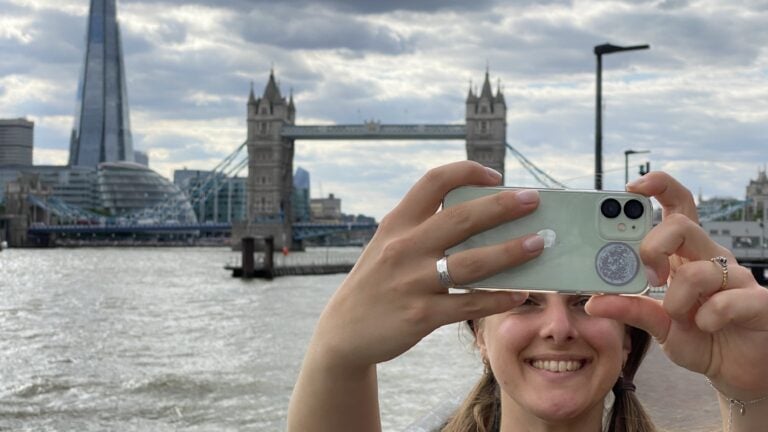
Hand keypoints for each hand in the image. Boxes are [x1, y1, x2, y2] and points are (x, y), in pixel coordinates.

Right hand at [310, 161, 544, 370]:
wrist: (344, 332)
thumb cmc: (377, 283)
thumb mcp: (388, 246)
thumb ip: (423, 229)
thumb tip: (483, 220)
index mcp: (397, 223)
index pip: (433, 182)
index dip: (468, 172)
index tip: (495, 177)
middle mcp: (404, 247)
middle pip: (461, 218)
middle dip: (502, 207)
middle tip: (533, 201)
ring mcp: (412, 282)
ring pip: (472, 263)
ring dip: (510, 252)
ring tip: (537, 245)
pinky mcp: (421, 315)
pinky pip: (468, 305)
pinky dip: (497, 299)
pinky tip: (518, 294)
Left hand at [586, 172, 767, 399]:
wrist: (738, 370)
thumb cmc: (701, 339)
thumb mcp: (658, 325)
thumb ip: (630, 310)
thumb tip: (594, 302)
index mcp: (685, 255)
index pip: (677, 206)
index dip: (659, 187)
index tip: (632, 187)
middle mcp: (711, 258)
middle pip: (683, 225)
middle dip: (654, 246)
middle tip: (649, 275)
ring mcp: (737, 278)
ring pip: (700, 269)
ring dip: (677, 299)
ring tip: (679, 316)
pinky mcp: (759, 301)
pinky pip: (729, 300)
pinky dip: (709, 316)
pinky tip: (706, 325)